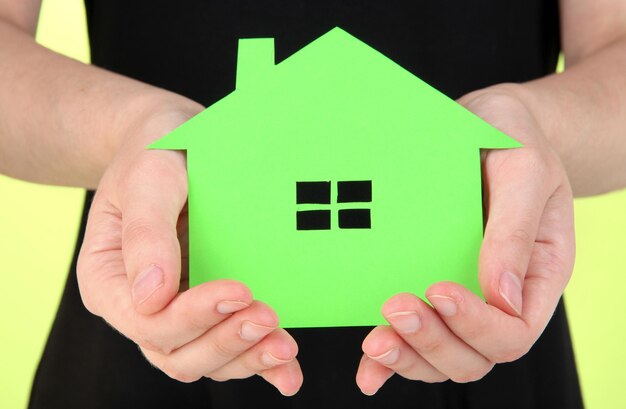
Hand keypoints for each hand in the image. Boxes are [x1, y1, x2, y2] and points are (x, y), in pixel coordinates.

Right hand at [77, 102, 302, 394]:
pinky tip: (287, 373)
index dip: (192, 317)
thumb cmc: (155, 152)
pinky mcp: (207, 306)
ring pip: (204, 358)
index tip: (239, 291)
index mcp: (108, 278)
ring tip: (285, 347)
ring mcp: (175, 308)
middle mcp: (139, 304)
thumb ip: (146, 233)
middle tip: (268, 318)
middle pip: (176, 352)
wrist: (175, 142)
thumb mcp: (148, 178)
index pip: (147, 320)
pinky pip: (227, 345)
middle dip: (224, 343)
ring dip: (245, 358)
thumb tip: (152, 297)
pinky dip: (257, 363)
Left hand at [356, 86, 574, 393]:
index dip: (476, 324)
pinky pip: (414, 335)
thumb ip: (515, 230)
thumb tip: (501, 298)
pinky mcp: (427, 286)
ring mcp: (462, 294)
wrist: (484, 120)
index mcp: (536, 274)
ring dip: (407, 355)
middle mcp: (500, 294)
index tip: (438, 289)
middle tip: (396, 308)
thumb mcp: (524, 170)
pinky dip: (390, 357)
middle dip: (432, 342)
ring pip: (441, 355)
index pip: (514, 330)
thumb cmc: (513, 139)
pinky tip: (367, 362)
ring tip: (374, 340)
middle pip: (474, 355)